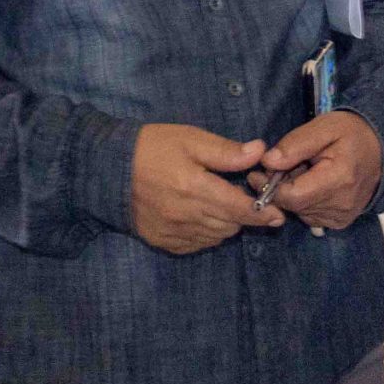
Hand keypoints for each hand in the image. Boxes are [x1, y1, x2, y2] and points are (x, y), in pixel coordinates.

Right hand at [131, 124, 283, 254]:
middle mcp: (187, 216)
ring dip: (225, 224)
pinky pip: (196, 244)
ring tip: (219, 204)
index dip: (263, 213)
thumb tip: (259, 152)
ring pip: (216, 236)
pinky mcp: (163, 241)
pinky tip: (200, 216)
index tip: (278, 215)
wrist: (105, 170)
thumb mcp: (189, 139)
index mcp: (195, 188)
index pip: (240, 209)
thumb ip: (225, 151)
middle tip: (245, 200)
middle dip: (243, 215)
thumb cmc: (150, 148)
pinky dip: (205, 233)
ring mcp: (174, 232)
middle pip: (231, 225)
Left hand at [256, 113, 383, 233]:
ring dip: (294, 194)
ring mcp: (341, 217)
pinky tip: (313, 184)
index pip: (291, 196)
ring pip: (299, 212)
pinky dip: (305, 202)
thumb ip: (295, 144)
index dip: (272, 184)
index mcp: (338, 179)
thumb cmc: (351, 134)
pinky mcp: (340, 222)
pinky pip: (310, 216)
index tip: (267, 167)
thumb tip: (268, 162)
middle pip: (292, 206)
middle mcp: (341, 205)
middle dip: (282, 186)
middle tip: (289, 163)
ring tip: (305, 171)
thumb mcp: (324, 127)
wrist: (382, 149)